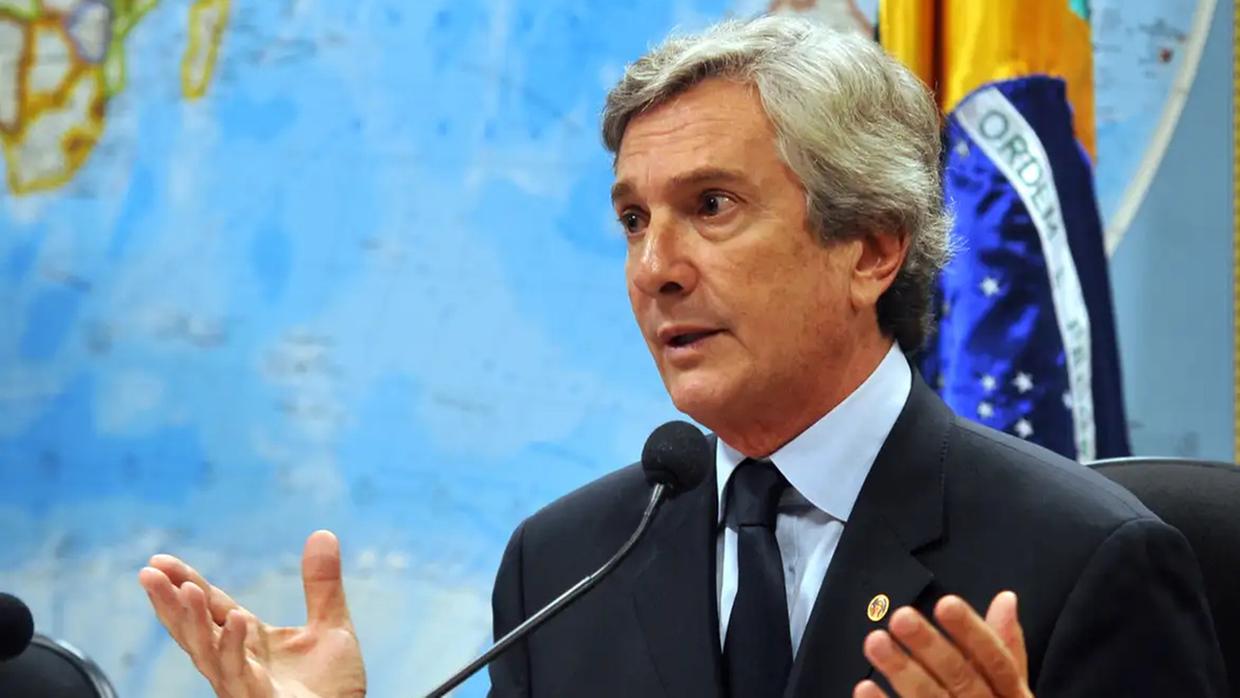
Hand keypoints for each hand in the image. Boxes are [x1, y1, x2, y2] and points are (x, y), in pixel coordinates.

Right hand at [138, 530, 366, 697]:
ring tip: (185, 589)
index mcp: (249, 640)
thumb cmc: (332, 688)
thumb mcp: (331, 625)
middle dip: (170, 602)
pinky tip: (236, 618)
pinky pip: (239, 673)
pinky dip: (234, 646)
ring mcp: (243, 683)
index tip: (159, 560)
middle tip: (147, 573)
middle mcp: (237, 661)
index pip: (211, 607)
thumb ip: (322, 585)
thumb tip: (323, 533)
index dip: (186, 583)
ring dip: (194, 622)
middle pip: (195, 629)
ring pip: (208, 652)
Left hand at [855, 591, 1030, 697]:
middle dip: (931, 648)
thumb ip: (1007, 648)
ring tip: (874, 641)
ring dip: (902, 673)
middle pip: (963, 681)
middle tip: (900, 617)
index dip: (972, 633)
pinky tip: (863, 688)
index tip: (945, 602)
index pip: (998, 663)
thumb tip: (1006, 598)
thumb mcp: (1010, 690)